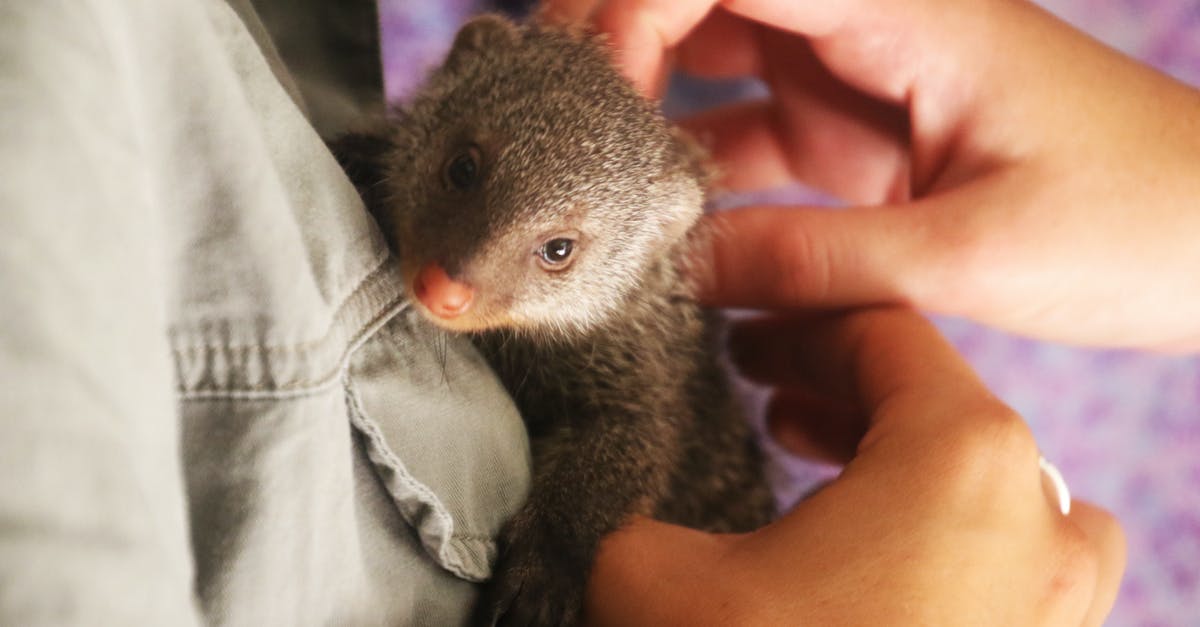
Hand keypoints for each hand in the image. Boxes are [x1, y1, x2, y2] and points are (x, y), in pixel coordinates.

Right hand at [545, 0, 1199, 350]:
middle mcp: (868, 25)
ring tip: (576, 177)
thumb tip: (676, 272)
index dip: (637, 7)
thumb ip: (813, 261)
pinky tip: (651, 227)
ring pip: (709, 59)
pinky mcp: (852, 138)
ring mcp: (855, 79)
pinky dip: (689, 174)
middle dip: (612, 39)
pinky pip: (743, 138)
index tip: (592, 94)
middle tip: (549, 119)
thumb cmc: (1140, 226)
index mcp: (910, 11)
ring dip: (640, 107)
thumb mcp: (970, 259)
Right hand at [584, 307, 1124, 624]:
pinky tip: (857, 553)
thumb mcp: (650, 570)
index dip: (793, 325)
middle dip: (836, 388)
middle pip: (935, 402)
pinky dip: (937, 527)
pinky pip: (1004, 553)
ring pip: (982, 478)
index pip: (879, 334)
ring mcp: (1057, 594)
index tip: (739, 338)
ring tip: (806, 460)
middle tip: (758, 392)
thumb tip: (612, 480)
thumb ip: (636, 494)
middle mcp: (1040, 513)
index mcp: (962, 453)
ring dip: (893, 455)